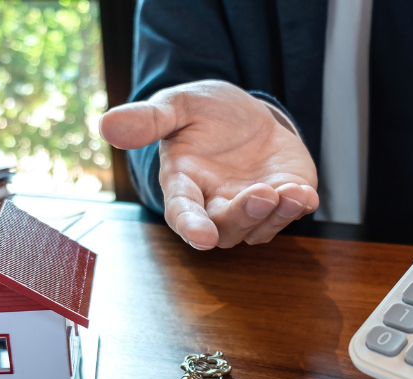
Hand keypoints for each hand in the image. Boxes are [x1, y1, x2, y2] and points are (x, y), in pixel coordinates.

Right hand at [100, 80, 318, 248]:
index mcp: (185, 187)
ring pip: (260, 228)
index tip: (202, 238)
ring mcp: (252, 209)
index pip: (183, 214)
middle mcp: (216, 207)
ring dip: (276, 215)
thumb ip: (148, 119)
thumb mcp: (178, 106)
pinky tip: (305, 194)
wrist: (247, 116)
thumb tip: (106, 125)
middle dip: (244, 215)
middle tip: (260, 195)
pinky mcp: (282, 202)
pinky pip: (291, 213)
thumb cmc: (206, 115)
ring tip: (288, 193)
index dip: (191, 227)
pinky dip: (298, 207)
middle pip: (226, 228)